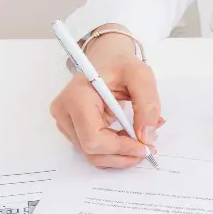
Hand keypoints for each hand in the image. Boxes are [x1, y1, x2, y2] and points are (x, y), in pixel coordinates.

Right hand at [49, 29, 162, 168]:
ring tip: (139, 141)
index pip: (93, 138)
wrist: (105, 59)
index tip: (144, 147)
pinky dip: (113, 150)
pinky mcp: (71, 128)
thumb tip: (146, 137)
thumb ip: (148, 105)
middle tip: (147, 149)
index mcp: (77, 97)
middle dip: (122, 155)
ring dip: (119, 155)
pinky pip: (92, 150)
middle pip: (91, 151)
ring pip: (92, 154)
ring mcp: (65, 122)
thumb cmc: (120, 64)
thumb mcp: (141, 76)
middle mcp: (64, 111)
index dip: (120, 148)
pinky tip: (127, 138)